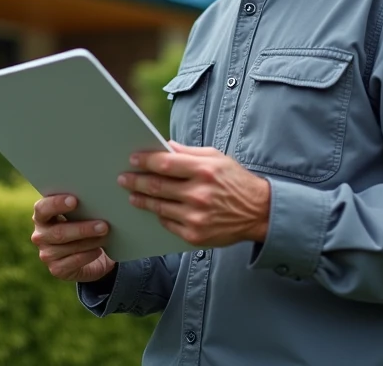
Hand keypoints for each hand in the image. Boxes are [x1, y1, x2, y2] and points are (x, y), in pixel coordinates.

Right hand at [30, 194, 116, 282]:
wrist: (91, 254)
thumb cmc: (83, 224)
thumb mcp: (80, 213)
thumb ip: (80, 206)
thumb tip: (96, 199)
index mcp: (42, 216)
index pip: (42, 209)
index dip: (56, 204)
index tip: (74, 200)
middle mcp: (40, 235)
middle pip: (59, 232)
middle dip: (83, 228)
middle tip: (103, 225)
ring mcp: (47, 254)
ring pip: (69, 247)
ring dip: (90, 241)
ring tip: (105, 235)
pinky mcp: (56, 269)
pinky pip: (74, 262)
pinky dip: (89, 255)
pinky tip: (99, 250)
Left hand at [119, 142, 270, 247]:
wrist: (258, 212)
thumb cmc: (235, 181)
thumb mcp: (216, 158)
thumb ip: (189, 152)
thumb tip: (164, 146)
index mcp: (204, 171)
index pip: (166, 164)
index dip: (146, 161)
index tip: (133, 159)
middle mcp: (199, 194)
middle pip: (157, 186)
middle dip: (136, 181)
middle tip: (123, 178)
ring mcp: (196, 217)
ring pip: (159, 207)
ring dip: (141, 199)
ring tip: (132, 194)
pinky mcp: (195, 235)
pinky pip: (168, 224)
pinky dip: (159, 216)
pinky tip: (152, 209)